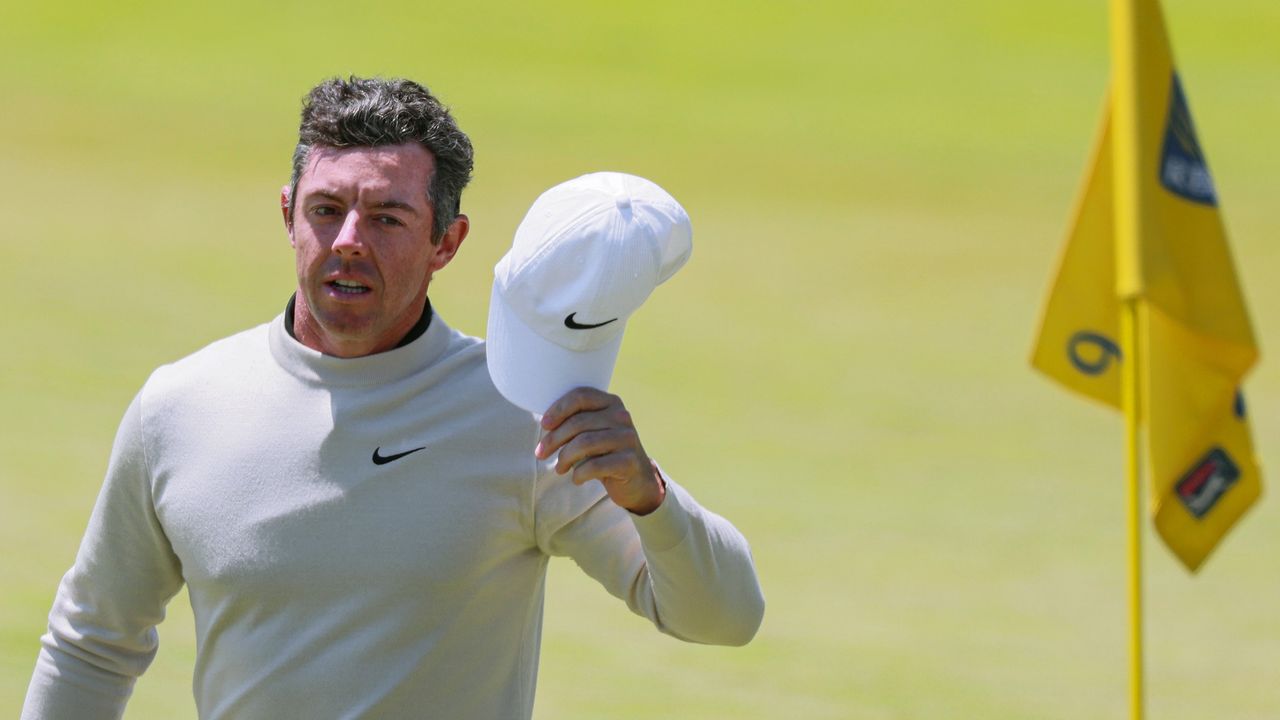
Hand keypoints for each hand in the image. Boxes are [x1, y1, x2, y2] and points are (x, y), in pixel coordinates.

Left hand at [534, 387, 665, 514]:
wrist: (637, 479)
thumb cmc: (605, 452)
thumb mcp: (593, 431)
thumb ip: (576, 421)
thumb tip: (546, 424)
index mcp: (611, 402)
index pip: (581, 396)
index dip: (558, 409)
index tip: (544, 425)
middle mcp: (621, 416)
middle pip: (578, 423)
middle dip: (554, 439)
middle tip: (541, 454)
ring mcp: (627, 438)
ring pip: (584, 443)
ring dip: (564, 458)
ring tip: (559, 468)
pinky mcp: (629, 461)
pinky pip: (594, 465)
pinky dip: (579, 473)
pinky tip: (576, 478)